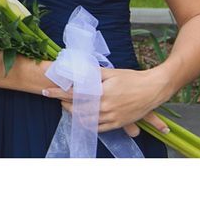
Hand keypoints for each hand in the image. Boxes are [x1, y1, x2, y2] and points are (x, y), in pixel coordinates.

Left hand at [43, 67, 170, 136]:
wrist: (153, 89)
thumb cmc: (132, 78)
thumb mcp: (111, 72)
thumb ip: (92, 73)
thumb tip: (76, 70)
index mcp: (102, 93)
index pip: (73, 94)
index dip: (57, 93)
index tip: (45, 91)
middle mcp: (105, 107)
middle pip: (77, 110)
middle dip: (65, 105)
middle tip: (59, 99)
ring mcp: (112, 117)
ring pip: (86, 121)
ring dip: (75, 115)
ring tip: (71, 107)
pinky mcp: (118, 124)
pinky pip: (99, 128)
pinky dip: (88, 124)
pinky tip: (84, 118)